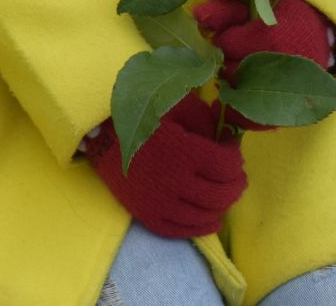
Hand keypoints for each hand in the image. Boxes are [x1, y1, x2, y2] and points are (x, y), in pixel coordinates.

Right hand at [85, 96, 246, 238]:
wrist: (99, 134)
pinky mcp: (148, 215)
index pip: (228, 165)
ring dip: (223, 207)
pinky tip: (210, 218)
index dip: (236, 158)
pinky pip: (183, 230)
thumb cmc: (142, 115)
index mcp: (184, 151)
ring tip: (224, 196)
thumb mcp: (175, 105)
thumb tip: (229, 136)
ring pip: (206, 215)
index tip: (232, 150)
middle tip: (236, 176)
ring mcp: (161, 202)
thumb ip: (206, 120)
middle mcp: (175, 181)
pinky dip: (202, 227)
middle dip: (236, 185)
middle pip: (223, 194)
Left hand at [194, 0, 335, 130]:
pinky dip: (241, 116)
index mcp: (268, 37)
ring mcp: (285, 91)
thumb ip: (224, 10)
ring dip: (231, 88)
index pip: (224, 44)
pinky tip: (234, 102)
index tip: (226, 38)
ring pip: (239, 98)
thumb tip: (196, 17)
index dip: (220, 41)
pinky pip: (256, 122)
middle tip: (229, 58)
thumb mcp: (253, 4)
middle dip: (223, 64)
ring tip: (235, 77)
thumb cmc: (280, 13)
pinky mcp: (289, 110)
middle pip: (229, 72)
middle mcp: (277, 66)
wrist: (320, 31)